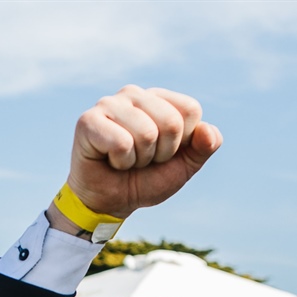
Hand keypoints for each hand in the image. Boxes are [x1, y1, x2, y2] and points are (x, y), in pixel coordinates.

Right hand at [66, 86, 221, 218]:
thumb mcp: (184, 166)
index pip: (190, 110)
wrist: (110, 202)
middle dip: (161, 153)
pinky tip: (109, 160)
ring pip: (146, 133)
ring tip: (125, 160)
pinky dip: (120, 162)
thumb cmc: (145, 179)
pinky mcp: (88, 120)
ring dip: (139, 159)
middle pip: (171, 122)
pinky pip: (122, 143)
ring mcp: (109, 104)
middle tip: (142, 160)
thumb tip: (208, 130)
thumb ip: (204, 147)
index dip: (181, 142)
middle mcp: (133, 94)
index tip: (163, 153)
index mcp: (158, 98)